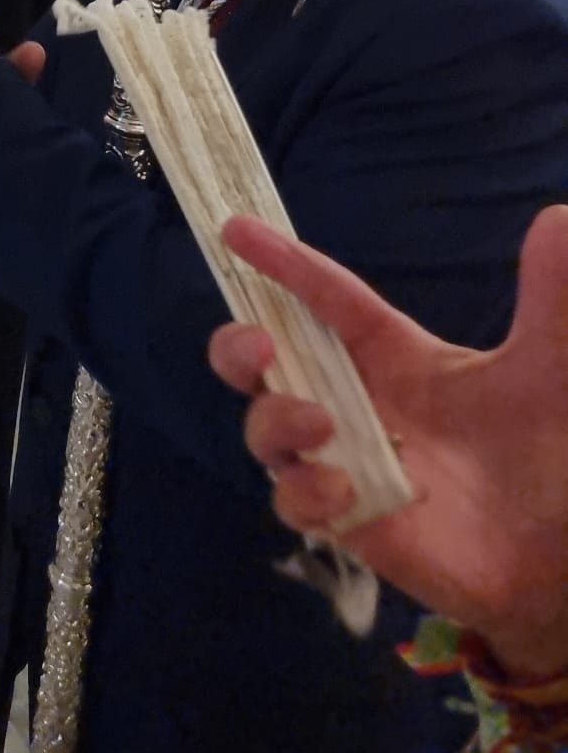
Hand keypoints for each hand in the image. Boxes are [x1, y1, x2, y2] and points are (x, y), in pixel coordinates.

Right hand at [208, 210, 567, 678]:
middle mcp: (355, 400)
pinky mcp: (350, 520)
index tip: (234, 227)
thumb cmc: (548, 450)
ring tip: (323, 423)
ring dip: (276, 419)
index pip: (324, 295)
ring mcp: (345, 460)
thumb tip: (556, 218)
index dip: (280, 261)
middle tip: (259, 345)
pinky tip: (346, 491)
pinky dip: (305, 491)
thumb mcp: (550, 367)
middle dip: (237, 345)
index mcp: (391, 353)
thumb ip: (550, 298)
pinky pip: (295, 502)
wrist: (559, 551)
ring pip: (266, 428)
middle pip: (261, 361)